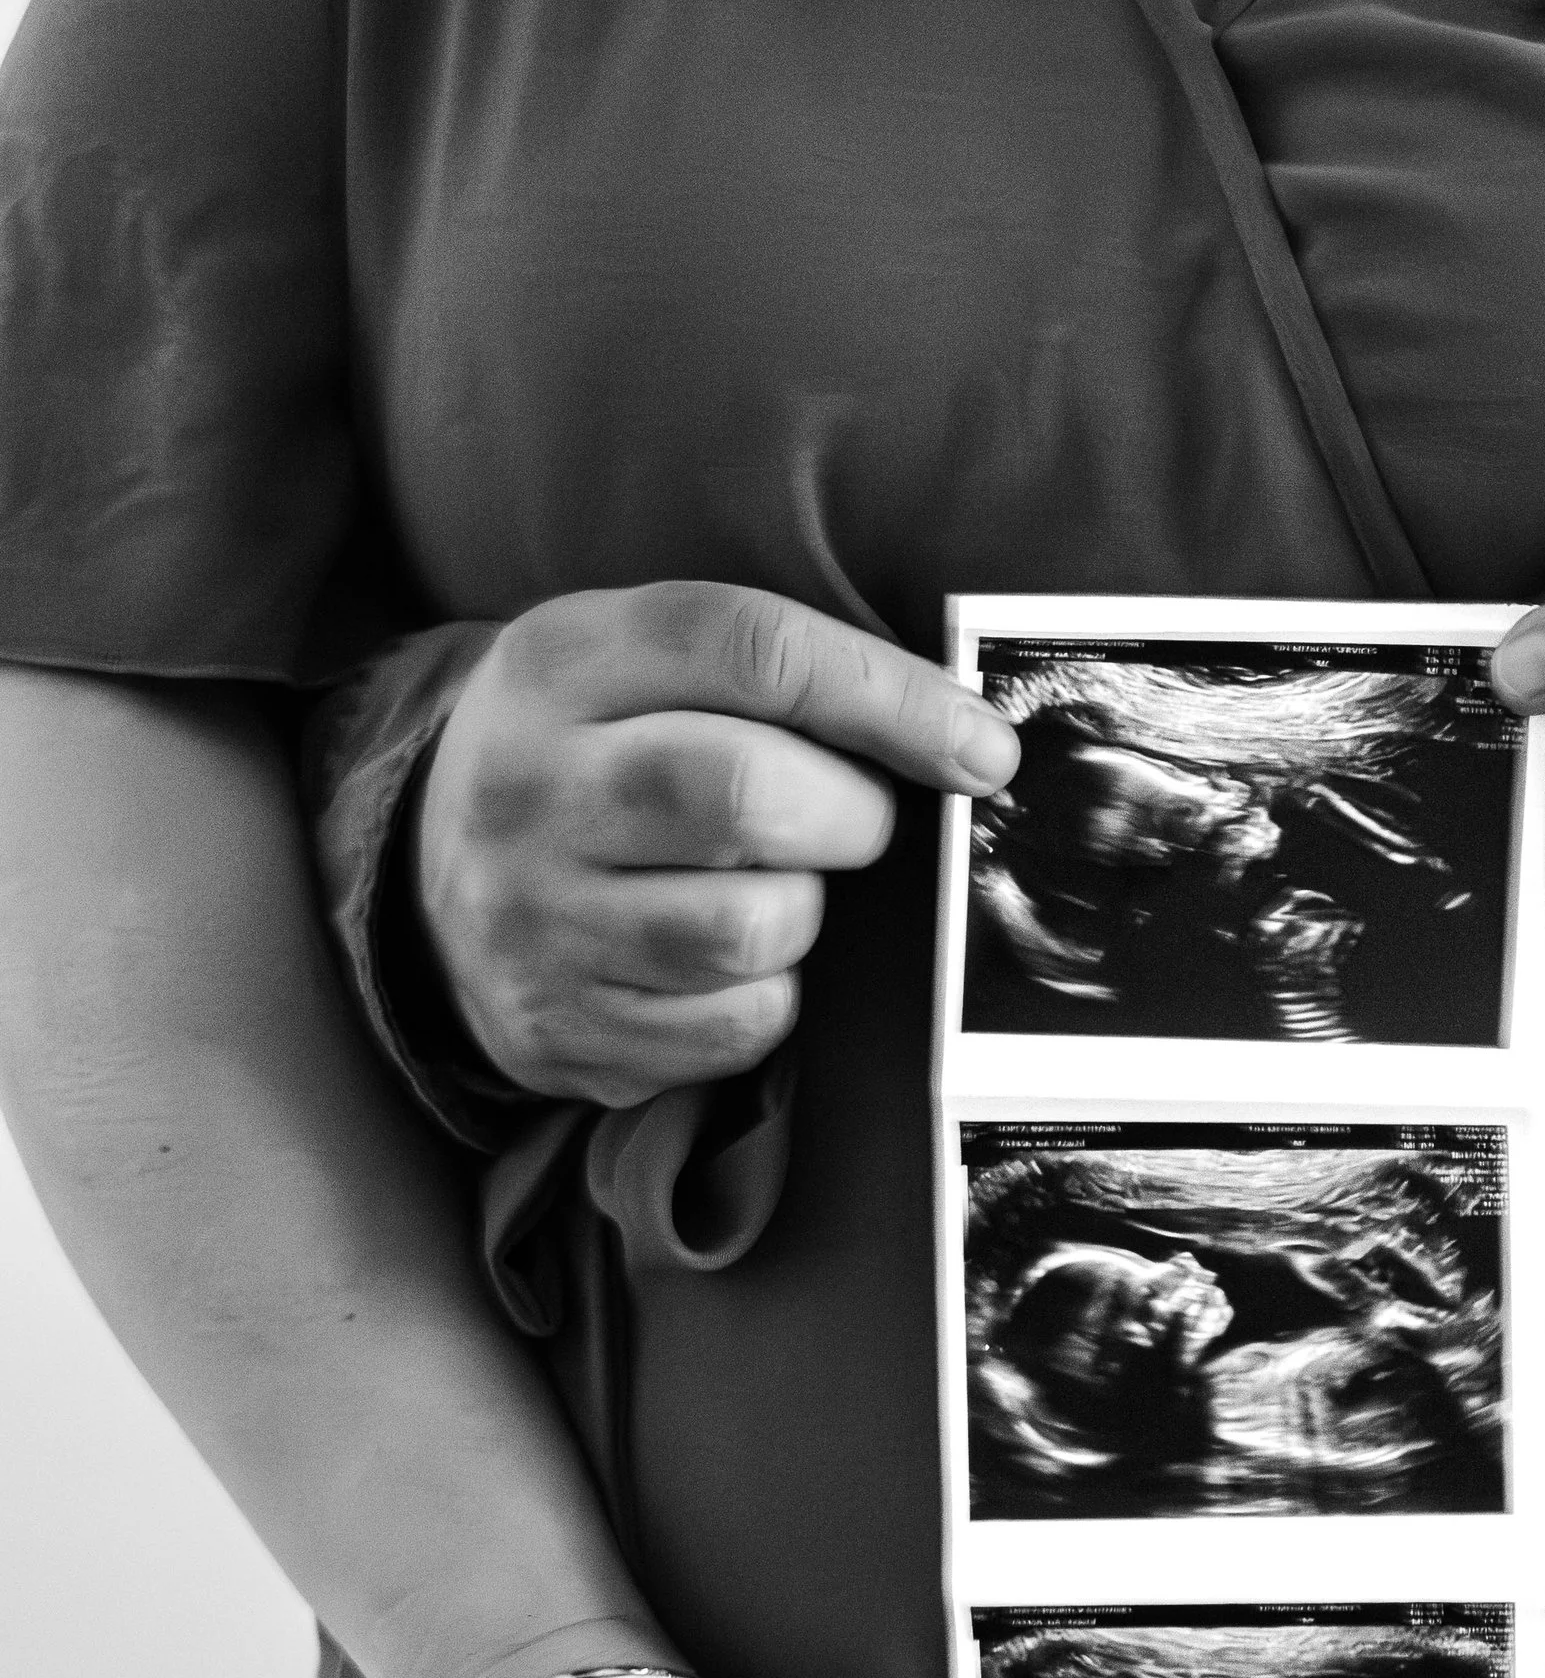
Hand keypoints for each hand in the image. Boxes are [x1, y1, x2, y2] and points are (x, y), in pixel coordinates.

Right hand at [417, 581, 1021, 1104]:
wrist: (430, 887)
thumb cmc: (595, 760)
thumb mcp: (640, 665)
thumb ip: (778, 671)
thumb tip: (965, 734)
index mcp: (559, 663)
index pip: (752, 650)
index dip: (892, 698)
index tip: (982, 747)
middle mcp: (529, 788)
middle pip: (750, 794)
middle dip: (851, 818)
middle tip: (852, 825)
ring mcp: (534, 919)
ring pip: (749, 926)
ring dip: (804, 914)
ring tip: (770, 889)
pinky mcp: (559, 1027)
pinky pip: (736, 1023)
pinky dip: (770, 997)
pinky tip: (728, 962)